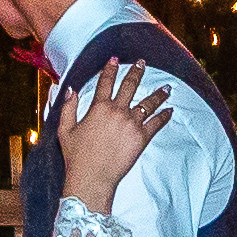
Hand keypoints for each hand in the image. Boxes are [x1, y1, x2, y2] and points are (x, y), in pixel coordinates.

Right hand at [57, 58, 173, 215]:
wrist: (92, 178)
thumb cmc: (77, 156)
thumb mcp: (65, 130)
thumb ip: (68, 107)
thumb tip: (71, 90)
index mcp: (99, 108)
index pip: (106, 82)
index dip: (110, 69)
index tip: (114, 59)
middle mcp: (117, 112)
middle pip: (130, 86)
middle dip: (136, 72)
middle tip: (142, 62)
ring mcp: (132, 124)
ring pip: (147, 103)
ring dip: (158, 94)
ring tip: (166, 87)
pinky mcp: (142, 138)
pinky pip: (156, 124)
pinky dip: (164, 116)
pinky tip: (170, 111)